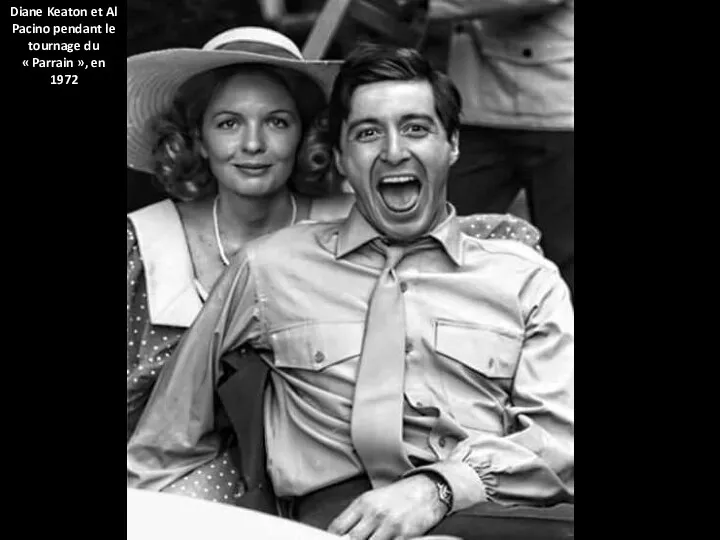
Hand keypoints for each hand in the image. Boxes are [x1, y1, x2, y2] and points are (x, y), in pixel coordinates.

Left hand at [327, 474, 447, 539]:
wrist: (428, 490)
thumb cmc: (399, 495)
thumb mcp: (373, 499)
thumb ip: (356, 516)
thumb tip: (340, 534)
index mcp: (363, 503)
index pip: (338, 527)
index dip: (332, 538)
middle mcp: (375, 514)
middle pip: (351, 539)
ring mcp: (390, 525)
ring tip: (371, 539)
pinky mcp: (405, 535)